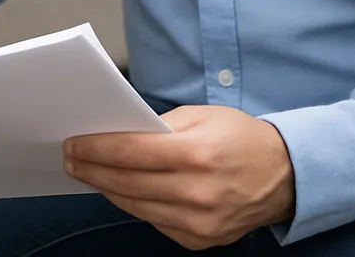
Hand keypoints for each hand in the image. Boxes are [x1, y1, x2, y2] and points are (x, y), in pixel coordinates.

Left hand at [63, 105, 295, 250]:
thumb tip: (115, 132)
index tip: (72, 143)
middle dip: (91, 169)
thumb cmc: (238, 137)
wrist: (285, 176)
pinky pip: (155, 222)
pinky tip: (117, 190)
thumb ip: (158, 125)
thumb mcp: (201, 115)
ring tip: (86, 173)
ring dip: (105, 188)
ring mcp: (200, 222)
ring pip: (136, 205)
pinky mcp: (201, 240)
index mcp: (196, 154)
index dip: (95, 148)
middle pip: (127, 182)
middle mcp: (198, 192)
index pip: (130, 152)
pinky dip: (133, 204)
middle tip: (69, 159)